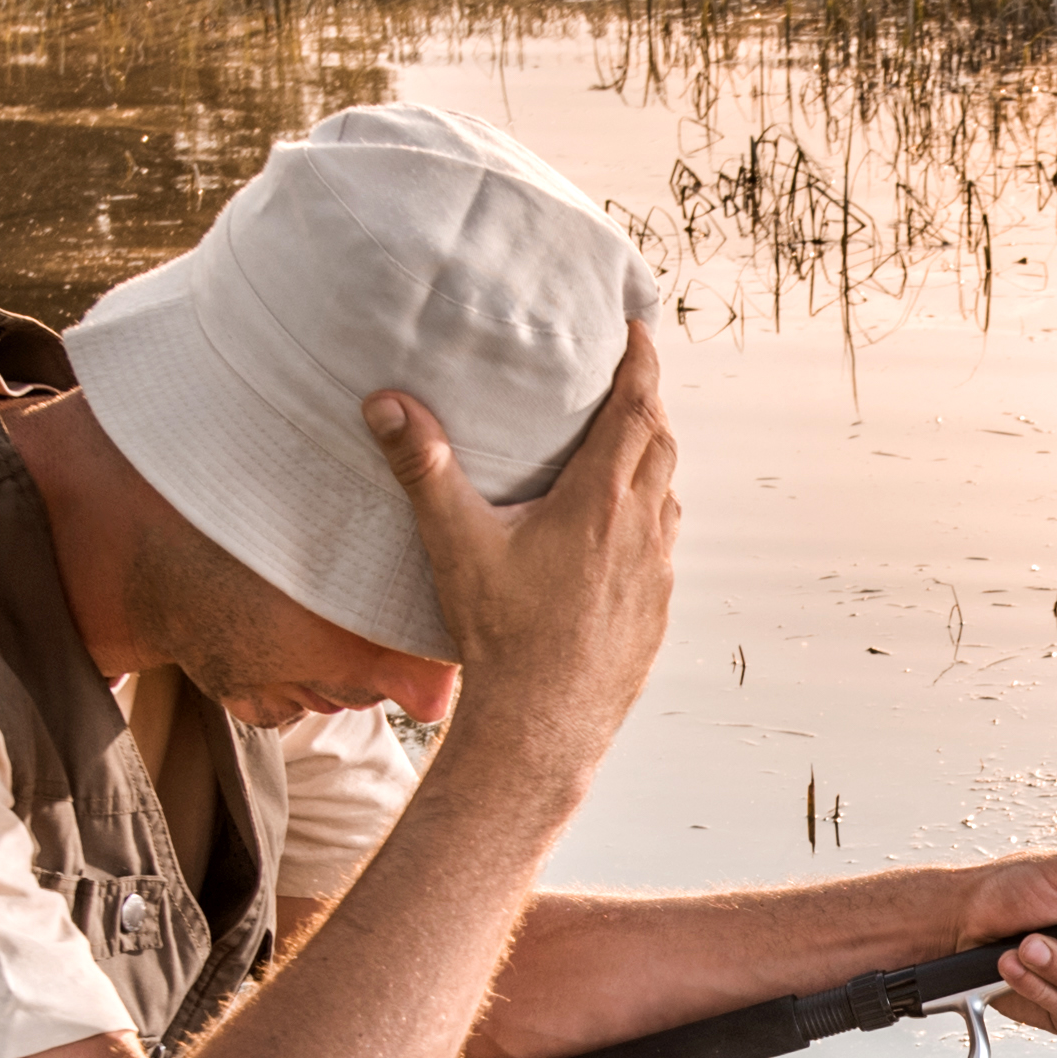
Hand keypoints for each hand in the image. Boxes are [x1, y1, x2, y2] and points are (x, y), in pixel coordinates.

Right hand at [374, 319, 675, 780]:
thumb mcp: (455, 545)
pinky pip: (663, 546)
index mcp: (600, 502)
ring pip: (669, 495)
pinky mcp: (656, 611)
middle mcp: (641, 529)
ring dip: (653, 461)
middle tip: (625, 378)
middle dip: (647, 403)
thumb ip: (423, 469)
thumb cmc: (502, 637)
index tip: (636, 328)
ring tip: (625, 445)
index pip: (637, 408)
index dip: (642, 360)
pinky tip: (622, 529)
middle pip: (661, 443)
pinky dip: (650, 516)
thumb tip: (387, 404)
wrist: (543, 729)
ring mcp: (655, 572)